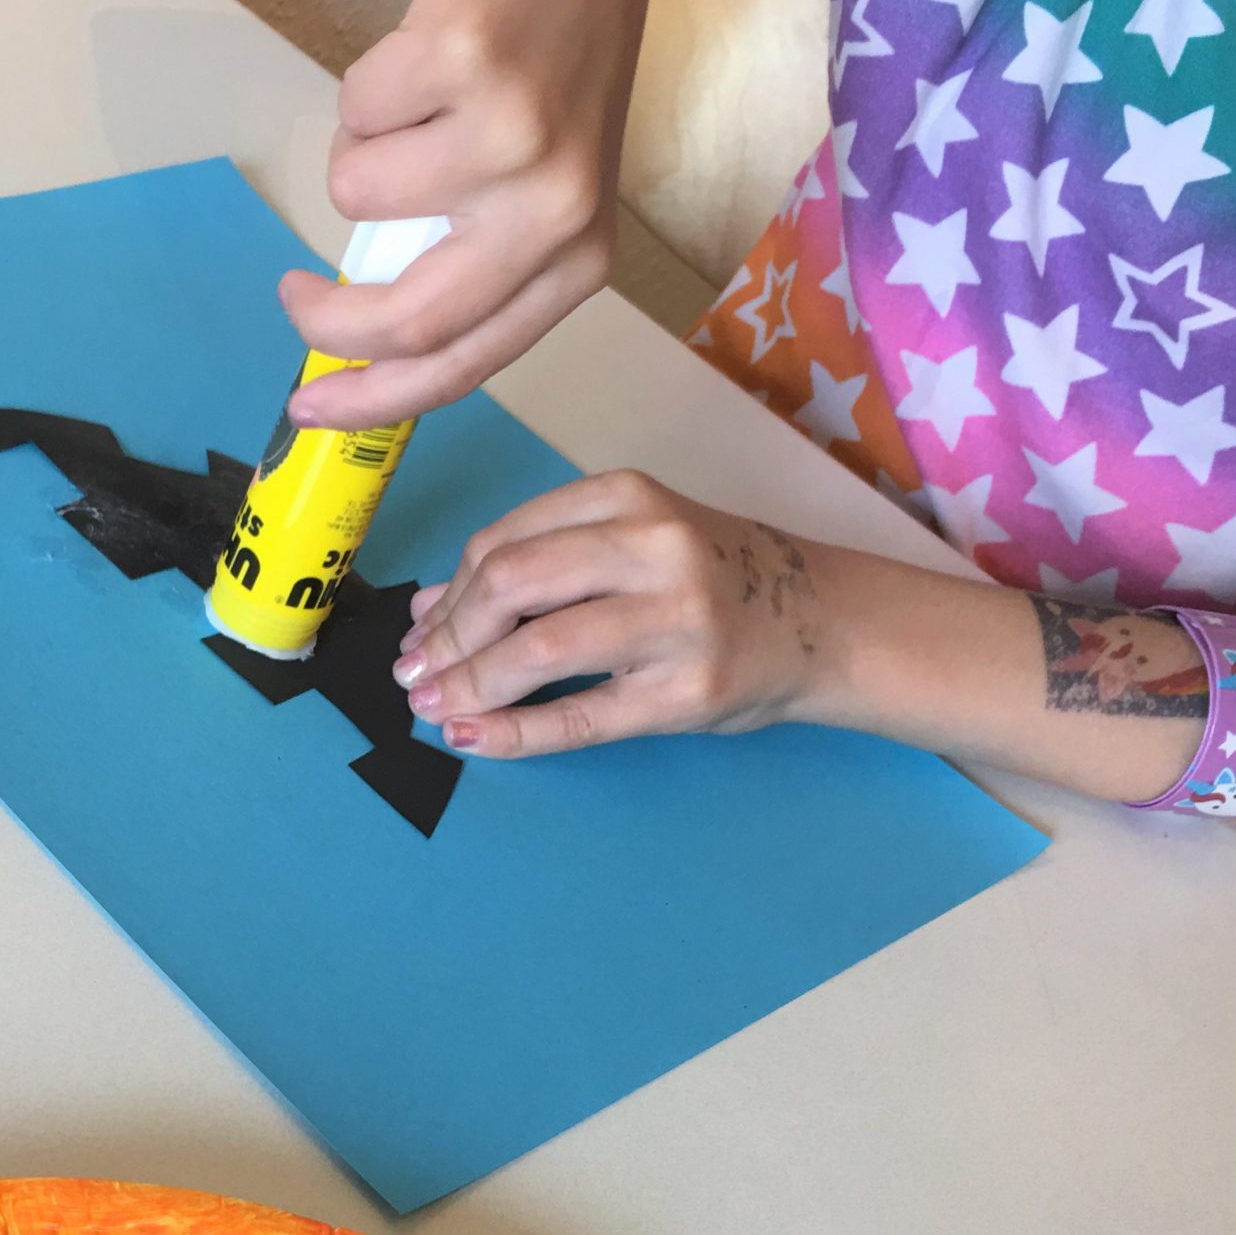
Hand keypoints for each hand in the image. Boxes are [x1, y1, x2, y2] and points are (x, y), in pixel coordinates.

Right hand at [280, 0, 653, 430]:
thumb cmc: (556, 76)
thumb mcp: (543, 197)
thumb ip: (477, 268)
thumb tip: (369, 339)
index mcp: (577, 261)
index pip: (463, 366)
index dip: (372, 401)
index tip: (309, 409)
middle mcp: (556, 209)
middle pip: (409, 318)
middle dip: (326, 323)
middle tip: (297, 296)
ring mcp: (510, 135)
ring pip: (358, 195)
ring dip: (358, 156)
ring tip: (412, 114)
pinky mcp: (464, 61)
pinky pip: (355, 108)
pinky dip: (367, 88)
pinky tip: (421, 60)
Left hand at [392, 472, 832, 757]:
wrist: (820, 621)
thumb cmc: (710, 579)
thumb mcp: (629, 544)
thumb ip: (538, 565)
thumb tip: (428, 610)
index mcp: (627, 498)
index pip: (505, 542)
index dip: (448, 593)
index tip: (418, 632)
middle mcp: (651, 548)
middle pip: (511, 584)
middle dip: (448, 638)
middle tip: (415, 676)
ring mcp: (674, 620)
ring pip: (539, 648)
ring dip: (469, 683)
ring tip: (433, 706)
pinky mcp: (685, 690)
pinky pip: (580, 716)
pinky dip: (514, 731)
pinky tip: (473, 736)